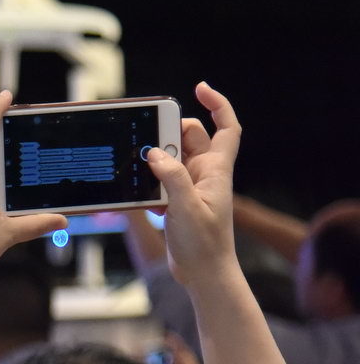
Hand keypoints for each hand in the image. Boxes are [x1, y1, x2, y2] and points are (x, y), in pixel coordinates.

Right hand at [147, 82, 239, 289]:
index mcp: (216, 171)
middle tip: (149, 139)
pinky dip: (147, 180)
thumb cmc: (204, 244)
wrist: (204, 274)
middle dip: (169, 133)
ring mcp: (190, 187)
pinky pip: (159, 180)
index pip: (226, 128)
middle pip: (190, 137)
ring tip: (139, 167)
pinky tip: (136, 190)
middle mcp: (205, 174)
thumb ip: (172, 178)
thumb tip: (154, 152)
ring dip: (154, 159)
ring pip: (171, 158)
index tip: (200, 89)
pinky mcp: (177, 201)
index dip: (218, 105)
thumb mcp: (187, 208)